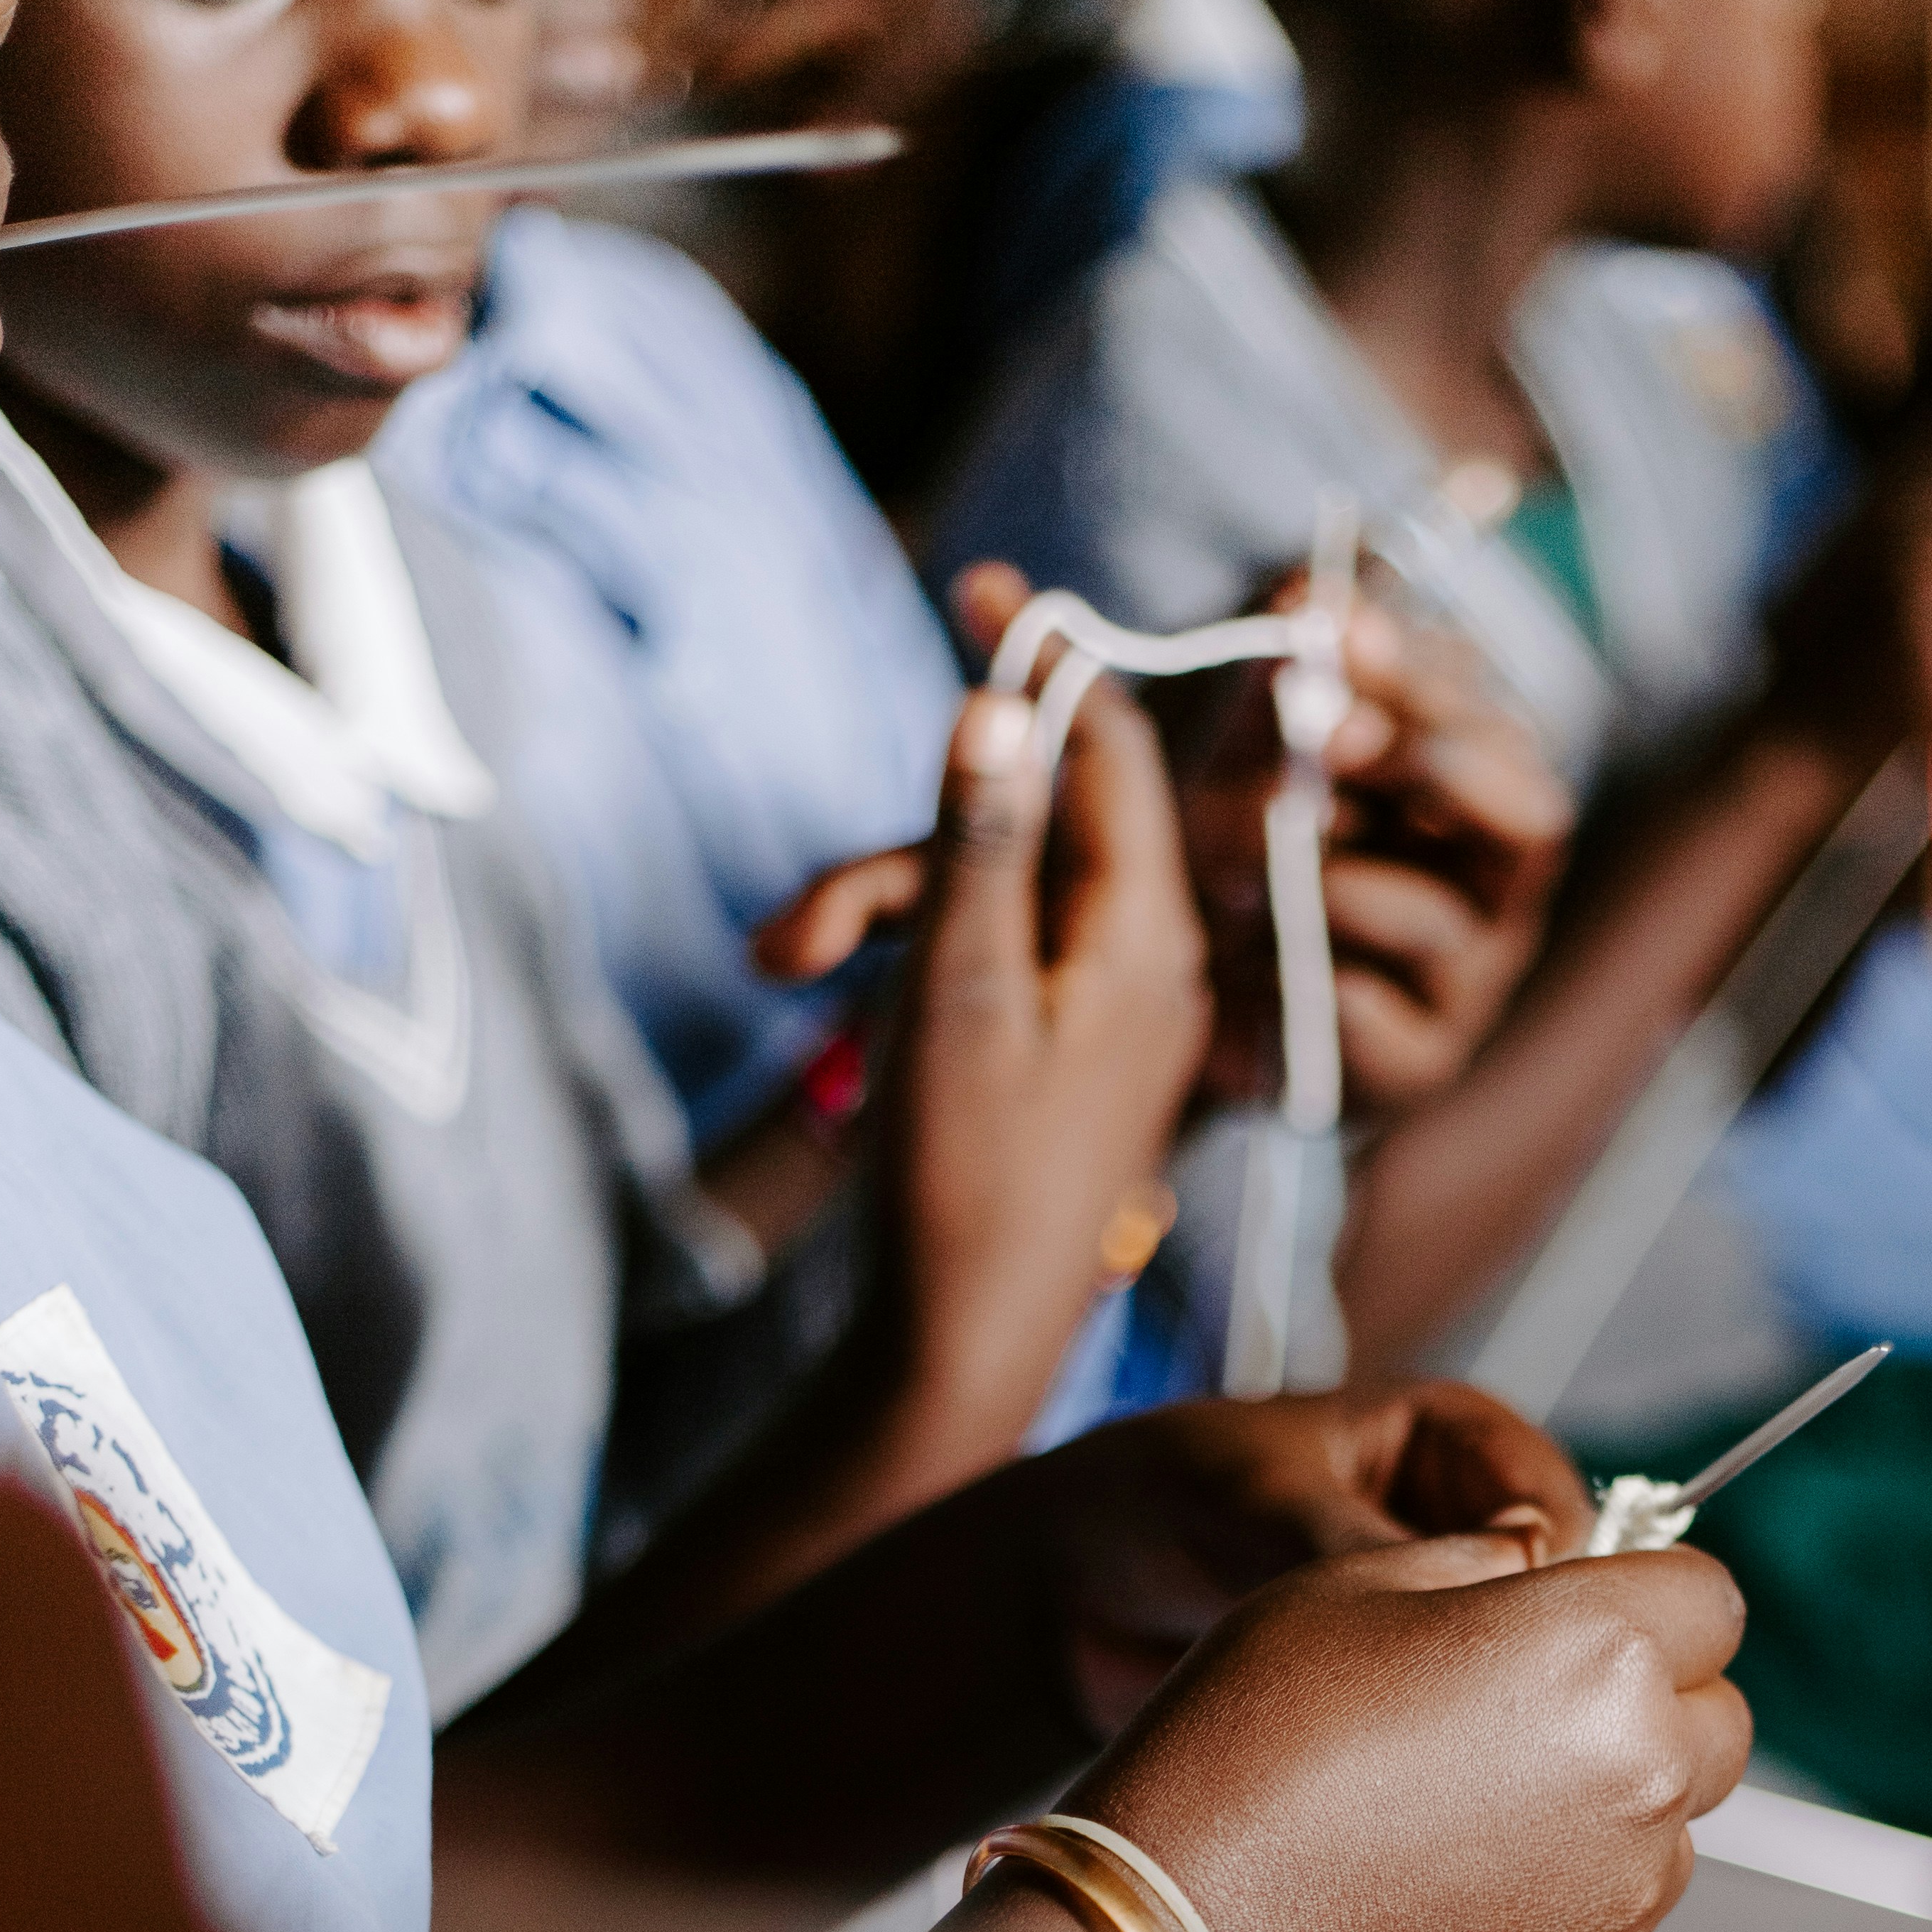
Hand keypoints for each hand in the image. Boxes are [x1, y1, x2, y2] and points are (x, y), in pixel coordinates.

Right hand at [751, 580, 1211, 1439]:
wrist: (963, 1349)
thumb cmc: (963, 1182)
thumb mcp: (960, 992)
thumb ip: (983, 838)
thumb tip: (1005, 691)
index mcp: (1147, 937)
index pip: (1111, 747)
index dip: (1045, 657)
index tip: (977, 581)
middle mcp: (1148, 962)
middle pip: (1028, 820)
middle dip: (903, 848)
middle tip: (791, 936)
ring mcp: (1109, 1009)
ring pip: (991, 891)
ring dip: (880, 911)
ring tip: (783, 974)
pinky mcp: (1065, 1051)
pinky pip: (993, 956)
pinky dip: (906, 962)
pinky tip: (838, 1007)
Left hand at [1021, 1383, 1596, 1739]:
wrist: (1062, 1598)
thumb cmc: (1150, 1501)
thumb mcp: (1255, 1501)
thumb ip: (1356, 1540)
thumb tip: (1463, 1595)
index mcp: (1451, 1441)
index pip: (1553, 1505)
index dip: (1547, 1574)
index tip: (1513, 1632)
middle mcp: (1460, 1527)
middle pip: (1554, 1599)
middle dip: (1524, 1654)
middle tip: (1486, 1712)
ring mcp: (1437, 1619)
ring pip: (1511, 1674)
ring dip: (1483, 1716)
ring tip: (1431, 1752)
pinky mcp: (1403, 1698)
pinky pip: (1456, 1731)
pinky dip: (1442, 1760)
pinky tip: (1411, 1787)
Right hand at [1069, 1532, 1751, 1931]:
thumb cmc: (1247, 1737)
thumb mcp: (1351, 1580)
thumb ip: (1487, 1561)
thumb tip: (1551, 1563)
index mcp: (1600, 1650)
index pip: (1710, 1597)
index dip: (1644, 1594)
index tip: (1578, 1612)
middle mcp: (1642, 1776)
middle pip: (1718, 1718)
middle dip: (1650, 1699)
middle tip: (1524, 1705)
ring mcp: (1619, 1897)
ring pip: (1673, 1824)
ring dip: (1612, 1798)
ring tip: (1466, 1800)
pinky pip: (1613, 1912)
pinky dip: (1563, 1887)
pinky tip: (1444, 1878)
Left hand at [1170, 590, 1574, 1118]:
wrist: (1164, 992)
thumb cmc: (1222, 854)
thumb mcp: (1236, 756)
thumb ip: (1277, 689)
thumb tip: (1306, 600)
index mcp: (1474, 799)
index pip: (1503, 726)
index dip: (1432, 680)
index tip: (1344, 637)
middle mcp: (1493, 890)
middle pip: (1529, 816)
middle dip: (1426, 766)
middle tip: (1327, 740)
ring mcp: (1467, 986)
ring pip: (1441, 924)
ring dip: (1340, 886)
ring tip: (1248, 872)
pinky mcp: (1419, 1068)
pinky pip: (1389, 1029)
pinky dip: (1319, 994)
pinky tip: (1252, 971)